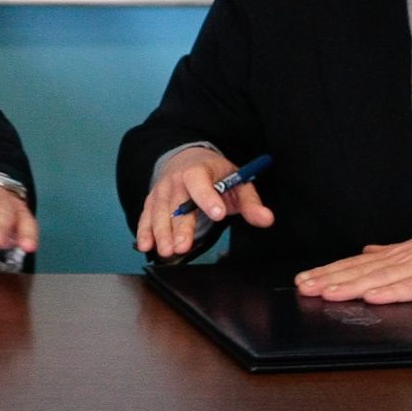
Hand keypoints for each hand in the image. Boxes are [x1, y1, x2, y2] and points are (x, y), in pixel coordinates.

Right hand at [134, 146, 273, 259]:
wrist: (187, 159)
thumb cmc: (215, 175)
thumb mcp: (236, 182)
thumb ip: (251, 202)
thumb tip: (266, 219)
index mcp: (199, 170)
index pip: (201, 182)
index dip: (208, 198)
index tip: (218, 213)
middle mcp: (176, 179)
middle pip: (177, 204)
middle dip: (180, 227)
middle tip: (183, 246)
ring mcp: (162, 191)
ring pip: (159, 213)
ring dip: (161, 233)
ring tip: (167, 252)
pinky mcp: (152, 201)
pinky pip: (146, 216)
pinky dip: (144, 231)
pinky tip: (146, 246)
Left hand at [295, 214, 411, 303]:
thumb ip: (393, 252)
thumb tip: (366, 249)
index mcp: (399, 253)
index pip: (357, 263)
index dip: (330, 271)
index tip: (304, 279)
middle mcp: (404, 258)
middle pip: (361, 270)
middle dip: (330, 279)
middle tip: (302, 287)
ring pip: (380, 277)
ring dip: (351, 285)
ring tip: (326, 292)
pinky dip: (391, 293)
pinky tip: (371, 298)